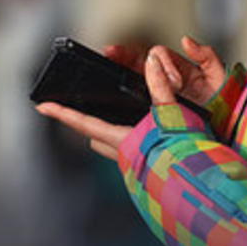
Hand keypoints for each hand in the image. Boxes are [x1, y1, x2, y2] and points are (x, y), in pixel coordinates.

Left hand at [36, 48, 176, 160]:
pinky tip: (144, 133)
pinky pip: (129, 152)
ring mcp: (136, 165)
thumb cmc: (189, 153)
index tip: (42, 106)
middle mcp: (125, 155)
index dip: (62, 113)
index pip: (84, 124)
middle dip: (88, 124)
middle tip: (83, 109)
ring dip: (109, 133)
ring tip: (115, 118)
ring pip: (111, 146)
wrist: (204, 184)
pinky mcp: (148, 170)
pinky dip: (130, 140)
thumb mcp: (174, 114)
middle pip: (95, 137)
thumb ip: (161, 86)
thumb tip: (151, 61)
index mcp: (123, 140)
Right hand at [105, 36, 225, 105]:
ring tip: (108, 67)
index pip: (155, 54)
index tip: (137, 60)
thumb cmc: (226, 105)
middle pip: (138, 63)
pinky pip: (134, 105)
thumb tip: (186, 41)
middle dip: (122, 56)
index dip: (151, 56)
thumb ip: (206, 56)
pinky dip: (122, 101)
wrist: (228, 133)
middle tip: (109, 53)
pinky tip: (111, 102)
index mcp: (179, 68)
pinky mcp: (156, 113)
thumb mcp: (219, 78)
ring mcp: (159, 95)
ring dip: (120, 72)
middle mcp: (166, 80)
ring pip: (133, 81)